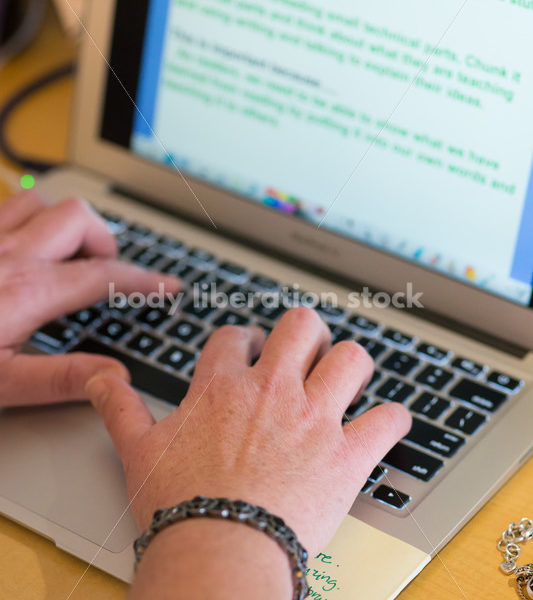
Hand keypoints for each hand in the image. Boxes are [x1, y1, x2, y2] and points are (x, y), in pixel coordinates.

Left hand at [0, 191, 177, 406]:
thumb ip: (60, 378)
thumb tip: (112, 376)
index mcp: (26, 292)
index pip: (104, 276)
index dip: (145, 280)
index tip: (169, 285)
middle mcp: (8, 256)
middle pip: (78, 219)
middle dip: (105, 240)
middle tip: (107, 270)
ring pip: (39, 201)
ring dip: (63, 222)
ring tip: (66, 252)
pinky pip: (0, 205)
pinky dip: (22, 216)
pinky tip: (18, 244)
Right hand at [87, 306, 410, 555]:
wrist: (218, 550)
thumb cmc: (179, 505)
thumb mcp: (137, 450)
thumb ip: (119, 407)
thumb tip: (99, 379)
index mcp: (225, 387)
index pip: (235, 337)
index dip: (242, 339)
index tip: (248, 351)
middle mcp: (273, 391)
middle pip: (301, 326)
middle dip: (305, 332)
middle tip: (305, 351)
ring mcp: (315, 419)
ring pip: (352, 358)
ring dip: (352, 363)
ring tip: (345, 376)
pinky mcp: (348, 455)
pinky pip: (389, 420)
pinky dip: (392, 419)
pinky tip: (385, 423)